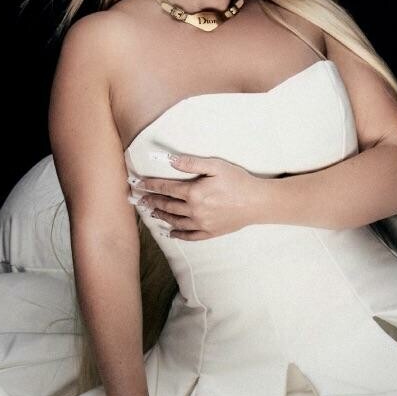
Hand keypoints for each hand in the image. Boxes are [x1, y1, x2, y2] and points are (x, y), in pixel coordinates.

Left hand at [129, 153, 262, 239]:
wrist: (258, 202)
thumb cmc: (238, 181)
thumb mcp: (215, 166)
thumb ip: (191, 163)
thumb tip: (170, 159)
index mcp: (194, 192)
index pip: (165, 188)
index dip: (150, 185)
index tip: (138, 184)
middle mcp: (194, 210)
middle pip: (167, 205)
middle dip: (152, 201)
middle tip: (140, 200)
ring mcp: (202, 223)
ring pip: (175, 221)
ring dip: (161, 216)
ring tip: (152, 213)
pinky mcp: (210, 232)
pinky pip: (190, 236)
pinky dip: (178, 235)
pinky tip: (171, 233)